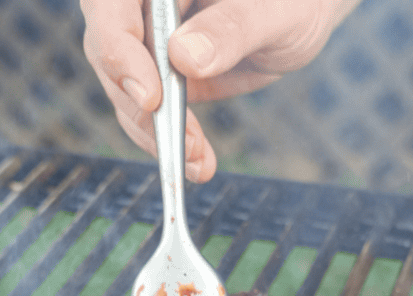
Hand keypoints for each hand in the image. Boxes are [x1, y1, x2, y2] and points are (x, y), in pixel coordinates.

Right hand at [81, 0, 359, 179]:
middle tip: (182, 140)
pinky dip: (169, 142)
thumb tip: (184, 57)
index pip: (111, 6)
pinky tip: (198, 162)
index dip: (118, 50)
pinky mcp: (157, 75)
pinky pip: (146, 112)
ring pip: (124, 90)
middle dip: (141, 105)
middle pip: (110, 52)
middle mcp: (143, 5)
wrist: (302, 12)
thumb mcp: (278, 9)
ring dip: (156, 132)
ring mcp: (145, 41)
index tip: (150, 96)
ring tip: (198, 160)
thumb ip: (232, 27)